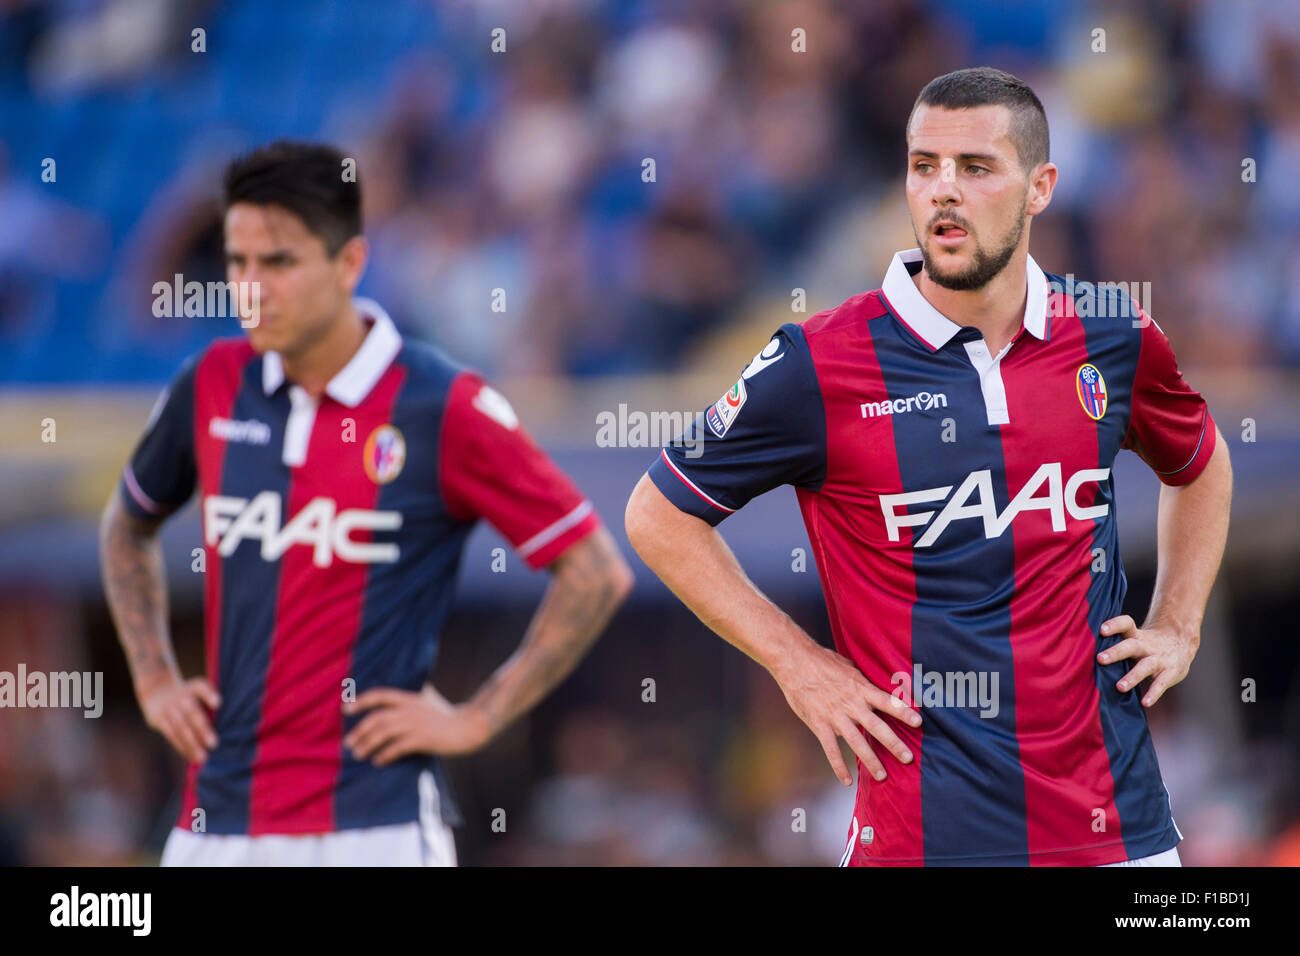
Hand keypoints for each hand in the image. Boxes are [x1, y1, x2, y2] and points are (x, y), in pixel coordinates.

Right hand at [137, 672, 219, 763]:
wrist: (156, 689)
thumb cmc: (188, 695)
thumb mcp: (197, 691)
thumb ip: (208, 705)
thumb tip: (225, 728)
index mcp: (194, 687)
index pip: (202, 687)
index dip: (209, 695)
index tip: (218, 704)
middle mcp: (181, 697)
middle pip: (192, 712)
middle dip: (202, 729)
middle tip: (213, 744)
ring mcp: (169, 708)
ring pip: (181, 727)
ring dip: (192, 744)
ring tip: (203, 758)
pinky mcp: (159, 719)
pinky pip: (171, 735)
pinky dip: (182, 747)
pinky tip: (191, 757)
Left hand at [343, 684, 491, 764]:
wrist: (469, 726)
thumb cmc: (448, 714)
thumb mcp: (430, 698)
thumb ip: (417, 693)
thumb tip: (413, 687)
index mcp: (409, 698)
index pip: (380, 695)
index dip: (361, 700)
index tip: (345, 709)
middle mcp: (410, 709)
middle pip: (377, 718)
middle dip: (359, 731)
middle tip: (348, 743)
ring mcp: (416, 724)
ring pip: (384, 733)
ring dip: (368, 744)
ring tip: (358, 755)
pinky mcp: (422, 739)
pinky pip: (398, 747)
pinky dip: (385, 755)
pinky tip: (378, 761)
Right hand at [773, 644, 920, 785]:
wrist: (793, 660)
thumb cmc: (821, 659)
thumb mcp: (847, 665)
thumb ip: (860, 679)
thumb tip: (873, 684)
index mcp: (859, 687)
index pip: (887, 701)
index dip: (903, 712)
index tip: (919, 722)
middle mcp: (851, 704)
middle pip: (877, 727)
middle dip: (894, 744)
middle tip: (909, 758)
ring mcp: (834, 716)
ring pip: (856, 742)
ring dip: (871, 760)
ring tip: (882, 776)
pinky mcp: (819, 724)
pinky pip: (830, 749)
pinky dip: (839, 766)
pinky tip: (846, 780)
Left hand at [1096, 615, 1197, 707]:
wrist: (1182, 643)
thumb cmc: (1147, 644)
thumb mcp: (1134, 639)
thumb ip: (1115, 645)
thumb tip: (1081, 655)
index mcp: (1136, 636)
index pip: (1126, 624)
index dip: (1115, 625)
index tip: (1101, 630)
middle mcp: (1147, 646)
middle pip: (1131, 646)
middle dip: (1116, 652)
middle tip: (1100, 659)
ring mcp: (1160, 659)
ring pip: (1145, 666)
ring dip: (1133, 676)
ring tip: (1119, 687)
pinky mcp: (1171, 673)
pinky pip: (1161, 684)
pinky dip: (1153, 693)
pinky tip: (1145, 703)